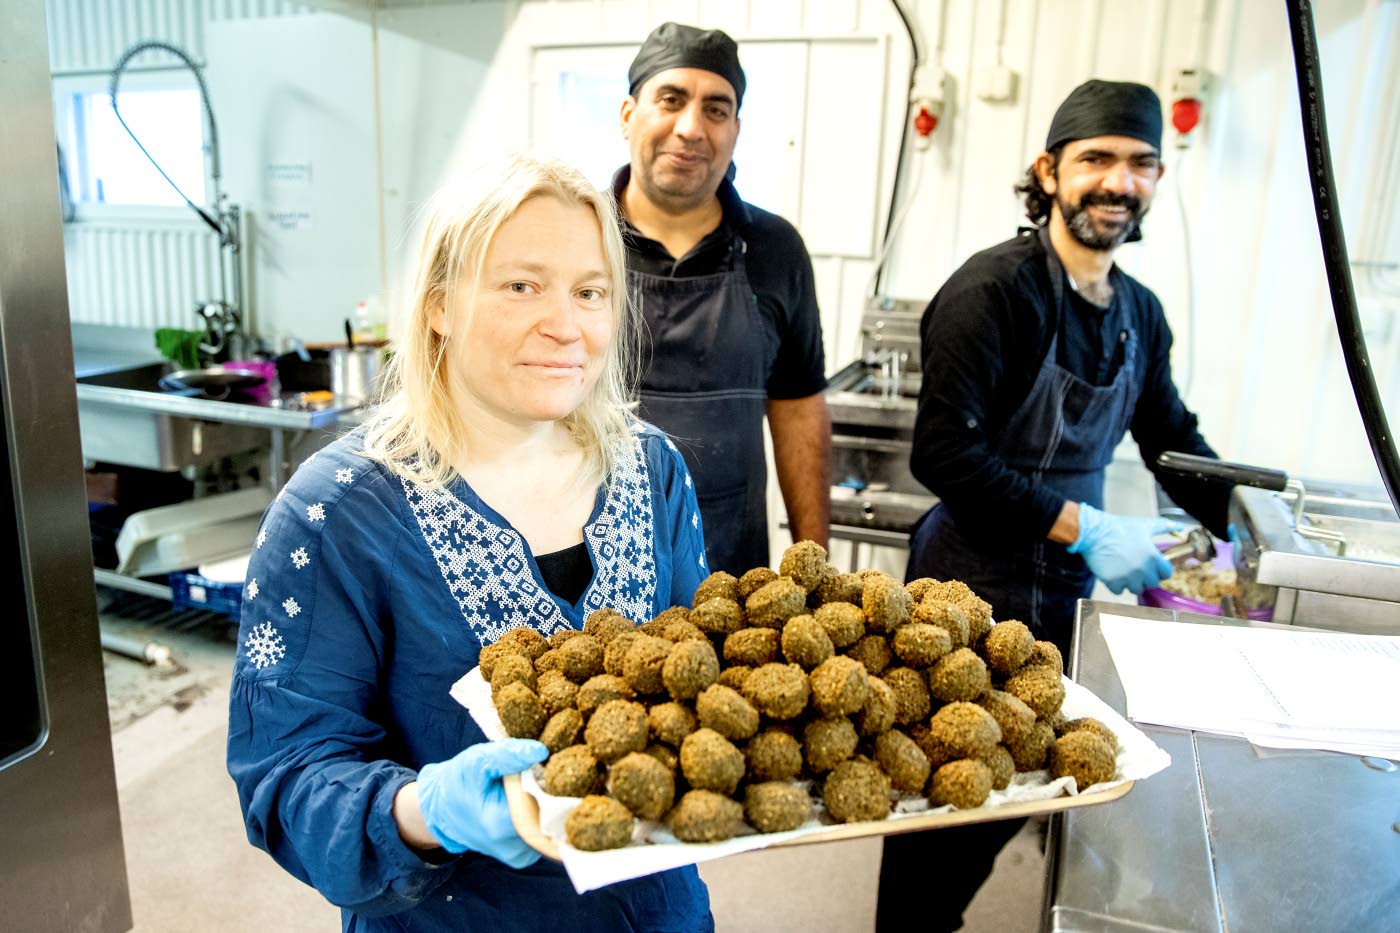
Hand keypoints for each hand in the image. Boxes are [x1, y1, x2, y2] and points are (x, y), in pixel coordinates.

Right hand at [416, 739, 547, 867]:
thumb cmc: (459, 781)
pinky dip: (543, 817)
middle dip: (554, 794)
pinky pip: (546, 834)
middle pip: (553, 817)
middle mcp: (515, 848)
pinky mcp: (524, 856)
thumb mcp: (477, 760)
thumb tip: (540, 750)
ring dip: (550, 806)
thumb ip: (508, 755)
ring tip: (534, 788)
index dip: (552, 783)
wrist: (442, 810)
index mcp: (502, 825)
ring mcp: (521, 856)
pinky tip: (532, 803)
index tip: (548, 768)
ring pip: (552, 827)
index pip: (547, 803)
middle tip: (542, 775)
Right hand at [1067, 503, 1181, 594]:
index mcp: (1153, 557)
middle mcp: (1142, 569)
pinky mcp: (1113, 582)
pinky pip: (1119, 591)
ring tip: (1123, 569)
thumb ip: (1165, 526)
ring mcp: (1127, 577)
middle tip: (1135, 566)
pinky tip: (1112, 572)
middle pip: (1152, 584)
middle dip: (1145, 577)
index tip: (1151, 565)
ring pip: (1136, 589)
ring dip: (1131, 582)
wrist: (1094, 532)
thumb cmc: (1119, 527)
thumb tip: (1181, 526)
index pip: (1166, 574)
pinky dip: (1116, 584)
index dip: (1159, 569)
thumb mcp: (1145, 524)